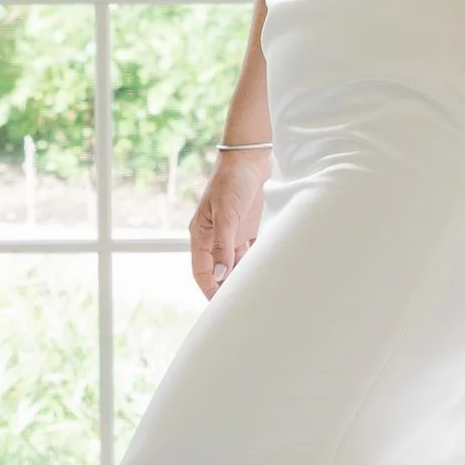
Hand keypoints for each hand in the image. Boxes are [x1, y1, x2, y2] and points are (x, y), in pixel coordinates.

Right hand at [190, 151, 268, 296]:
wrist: (250, 157)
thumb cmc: (233, 181)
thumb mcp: (227, 212)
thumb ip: (224, 243)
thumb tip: (221, 274)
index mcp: (201, 234)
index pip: (202, 271)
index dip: (209, 289)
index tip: (220, 307)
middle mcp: (215, 237)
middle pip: (218, 271)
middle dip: (226, 289)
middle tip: (238, 307)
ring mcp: (231, 233)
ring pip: (234, 264)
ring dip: (241, 278)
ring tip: (253, 295)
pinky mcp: (246, 228)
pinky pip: (249, 253)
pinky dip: (254, 264)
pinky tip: (263, 275)